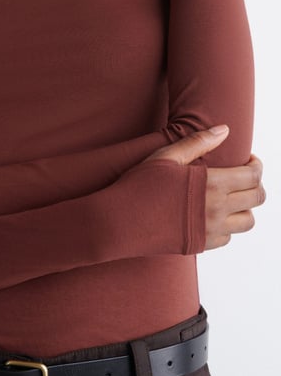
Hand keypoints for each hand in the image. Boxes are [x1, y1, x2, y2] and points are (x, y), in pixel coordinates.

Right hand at [142, 125, 265, 250]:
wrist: (118, 223)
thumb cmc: (138, 186)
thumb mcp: (166, 157)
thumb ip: (198, 142)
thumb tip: (225, 130)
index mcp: (212, 184)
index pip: (253, 176)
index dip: (256, 165)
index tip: (248, 160)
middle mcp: (217, 210)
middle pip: (257, 199)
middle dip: (255, 185)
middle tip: (243, 177)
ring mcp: (210, 231)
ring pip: (248, 222)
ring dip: (244, 208)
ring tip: (230, 197)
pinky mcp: (200, 246)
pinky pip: (228, 238)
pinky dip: (227, 226)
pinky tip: (212, 213)